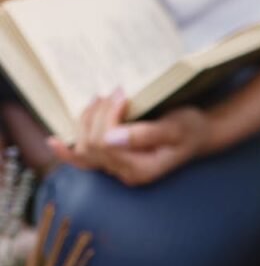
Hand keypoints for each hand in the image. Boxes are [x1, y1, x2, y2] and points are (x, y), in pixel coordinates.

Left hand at [50, 106, 211, 185]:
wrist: (200, 135)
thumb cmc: (191, 129)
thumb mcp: (175, 129)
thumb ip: (145, 135)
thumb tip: (110, 137)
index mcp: (140, 169)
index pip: (106, 143)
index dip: (109, 116)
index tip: (124, 94)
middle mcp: (125, 174)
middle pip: (92, 145)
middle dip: (99, 115)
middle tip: (116, 92)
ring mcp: (117, 169)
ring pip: (84, 147)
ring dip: (86, 121)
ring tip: (102, 99)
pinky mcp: (113, 160)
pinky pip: (84, 160)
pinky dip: (67, 152)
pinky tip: (53, 142)